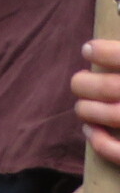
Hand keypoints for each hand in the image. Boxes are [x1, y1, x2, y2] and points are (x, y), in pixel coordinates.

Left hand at [76, 39, 119, 164]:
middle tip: (79, 81)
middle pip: (114, 87)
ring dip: (88, 110)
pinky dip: (100, 143)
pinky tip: (89, 130)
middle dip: (86, 83)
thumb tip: (99, 51)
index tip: (88, 49)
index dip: (104, 52)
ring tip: (82, 105)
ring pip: (114, 116)